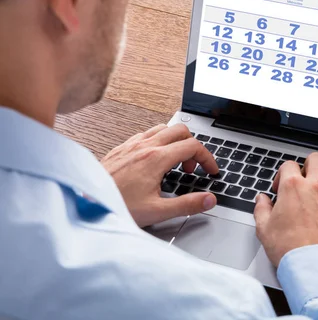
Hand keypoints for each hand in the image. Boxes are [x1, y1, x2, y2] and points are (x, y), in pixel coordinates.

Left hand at [101, 124, 218, 227]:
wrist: (85, 203)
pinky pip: (146, 134)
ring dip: (175, 142)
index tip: (210, 170)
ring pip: (163, 129)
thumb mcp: (157, 211)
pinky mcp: (121, 148)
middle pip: (181, 130)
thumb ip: (187, 205)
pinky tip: (154, 160)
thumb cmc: (116, 206)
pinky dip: (158, 142)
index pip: (193, 146)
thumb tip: (208, 200)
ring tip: (174, 163)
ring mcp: (132, 145)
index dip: (208, 158)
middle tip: (191, 168)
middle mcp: (145, 146)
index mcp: (156, 159)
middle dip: (193, 147)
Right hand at [253, 152, 317, 266]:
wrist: (314, 266)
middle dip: (308, 165)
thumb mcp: (264, 229)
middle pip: (316, 158)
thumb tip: (261, 200)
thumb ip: (261, 209)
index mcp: (293, 187)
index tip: (282, 187)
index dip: (283, 174)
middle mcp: (316, 186)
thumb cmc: (290, 250)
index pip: (289, 165)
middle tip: (305, 179)